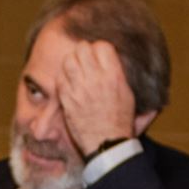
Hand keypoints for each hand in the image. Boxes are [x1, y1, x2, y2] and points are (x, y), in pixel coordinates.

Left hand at [57, 38, 137, 156]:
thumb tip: (120, 61)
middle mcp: (96, 80)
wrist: (107, 142)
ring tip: (75, 70)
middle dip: (82, 51)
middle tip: (84, 60)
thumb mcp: (129, 94)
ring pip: (68, 60)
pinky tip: (68, 82)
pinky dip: (62, 77)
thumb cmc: (121, 120)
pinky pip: (59, 78)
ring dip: (70, 62)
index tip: (98, 55)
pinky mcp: (67, 98)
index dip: (98, 48)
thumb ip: (122, 75)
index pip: (102, 46)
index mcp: (115, 76)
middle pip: (82, 49)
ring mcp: (79, 88)